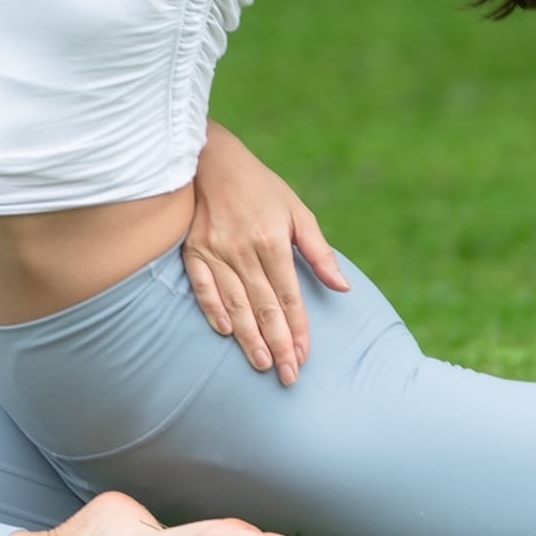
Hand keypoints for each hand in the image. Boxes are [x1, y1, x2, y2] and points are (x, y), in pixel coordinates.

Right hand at [185, 123, 350, 386]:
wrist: (211, 159)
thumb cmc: (261, 187)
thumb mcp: (297, 211)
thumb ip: (319, 251)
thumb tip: (342, 287)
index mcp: (273, 240)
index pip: (289, 296)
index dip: (298, 329)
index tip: (305, 357)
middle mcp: (243, 249)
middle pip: (264, 307)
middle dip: (278, 345)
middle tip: (288, 376)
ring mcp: (215, 251)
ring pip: (235, 304)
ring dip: (249, 337)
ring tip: (262, 364)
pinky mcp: (192, 250)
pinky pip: (202, 287)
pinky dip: (213, 310)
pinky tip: (225, 332)